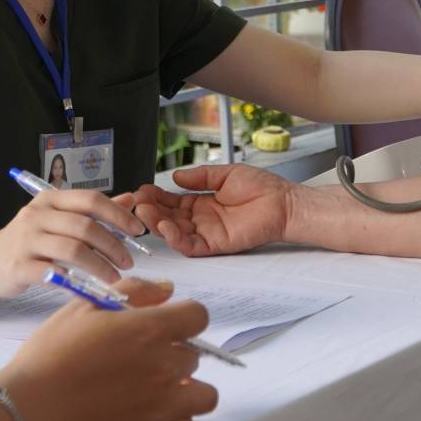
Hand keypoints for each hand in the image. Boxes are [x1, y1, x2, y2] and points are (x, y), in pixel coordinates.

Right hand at [0, 188, 147, 296]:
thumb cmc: (28, 241)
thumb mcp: (58, 219)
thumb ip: (93, 211)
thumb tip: (131, 199)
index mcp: (51, 199)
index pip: (91, 200)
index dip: (119, 214)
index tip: (139, 230)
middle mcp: (37, 215)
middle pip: (85, 226)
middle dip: (114, 245)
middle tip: (129, 261)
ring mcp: (26, 240)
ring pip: (73, 250)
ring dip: (100, 265)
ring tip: (115, 277)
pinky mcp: (18, 266)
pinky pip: (54, 275)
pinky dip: (77, 283)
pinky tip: (90, 290)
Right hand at [0, 277, 217, 420]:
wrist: (30, 409)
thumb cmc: (52, 355)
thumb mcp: (85, 306)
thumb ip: (134, 292)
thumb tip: (168, 290)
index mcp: (152, 329)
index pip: (199, 316)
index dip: (184, 318)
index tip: (166, 326)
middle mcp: (166, 365)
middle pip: (194, 354)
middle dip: (173, 354)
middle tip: (140, 360)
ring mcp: (164, 403)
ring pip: (203, 392)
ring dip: (186, 388)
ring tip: (155, 388)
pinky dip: (174, 417)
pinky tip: (147, 410)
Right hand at [115, 165, 292, 257]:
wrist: (284, 202)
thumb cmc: (262, 188)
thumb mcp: (225, 175)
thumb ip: (201, 177)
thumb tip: (176, 176)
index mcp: (202, 203)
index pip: (172, 201)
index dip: (156, 197)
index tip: (141, 190)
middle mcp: (201, 220)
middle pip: (169, 217)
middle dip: (151, 210)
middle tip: (137, 202)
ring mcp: (208, 233)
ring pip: (176, 233)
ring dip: (158, 224)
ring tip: (145, 212)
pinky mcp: (217, 245)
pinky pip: (192, 246)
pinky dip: (177, 239)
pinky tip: (166, 228)